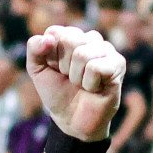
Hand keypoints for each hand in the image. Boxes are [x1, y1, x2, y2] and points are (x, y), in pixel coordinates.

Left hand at [27, 25, 125, 141]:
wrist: (72, 120)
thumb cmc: (58, 93)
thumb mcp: (37, 70)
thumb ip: (34, 49)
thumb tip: (47, 38)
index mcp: (72, 36)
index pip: (55, 32)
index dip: (50, 55)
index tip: (56, 69)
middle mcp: (90, 39)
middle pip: (70, 39)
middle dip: (64, 65)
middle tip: (71, 78)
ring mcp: (106, 50)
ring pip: (83, 54)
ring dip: (77, 77)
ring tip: (83, 85)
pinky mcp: (118, 64)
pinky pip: (96, 67)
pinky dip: (89, 84)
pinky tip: (95, 88)